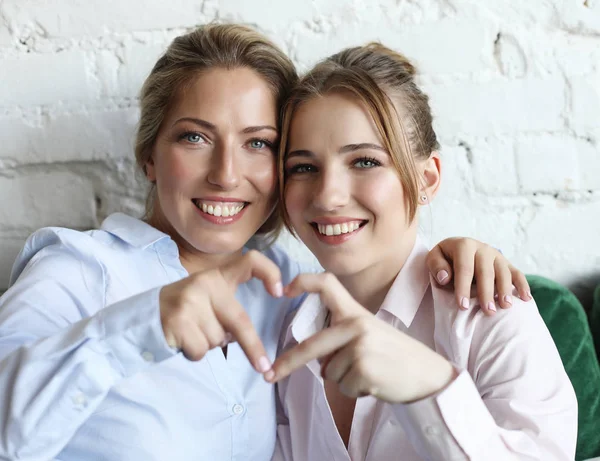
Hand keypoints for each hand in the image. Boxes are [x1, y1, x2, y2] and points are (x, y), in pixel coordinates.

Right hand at [159, 250, 281, 373]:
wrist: (142, 316)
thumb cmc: (183, 309)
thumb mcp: (205, 296)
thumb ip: (226, 305)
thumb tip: (243, 337)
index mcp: (217, 276)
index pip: (250, 261)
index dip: (270, 272)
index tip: (281, 292)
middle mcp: (205, 283)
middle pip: (239, 321)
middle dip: (253, 348)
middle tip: (264, 367)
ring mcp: (190, 302)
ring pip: (219, 339)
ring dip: (209, 344)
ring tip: (191, 331)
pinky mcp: (178, 321)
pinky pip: (201, 350)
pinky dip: (194, 352)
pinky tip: (182, 339)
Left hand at [267, 273, 455, 402]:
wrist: (428, 375)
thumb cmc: (395, 356)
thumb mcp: (370, 335)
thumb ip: (342, 339)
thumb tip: (317, 362)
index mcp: (356, 312)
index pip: (327, 285)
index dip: (303, 282)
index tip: (283, 289)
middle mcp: (356, 324)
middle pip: (312, 345)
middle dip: (288, 363)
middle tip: (270, 375)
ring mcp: (360, 345)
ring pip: (329, 372)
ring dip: (344, 380)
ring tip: (370, 373)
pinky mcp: (364, 368)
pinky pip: (343, 386)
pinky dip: (354, 390)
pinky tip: (374, 383)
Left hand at [426, 237, 531, 315]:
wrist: (459, 249)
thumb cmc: (445, 259)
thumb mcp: (435, 258)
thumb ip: (437, 266)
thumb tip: (445, 277)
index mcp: (464, 245)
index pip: (464, 268)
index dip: (463, 287)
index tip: (463, 306)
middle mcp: (482, 248)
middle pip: (486, 271)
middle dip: (487, 292)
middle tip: (488, 312)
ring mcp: (496, 255)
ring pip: (503, 272)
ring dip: (505, 290)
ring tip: (506, 307)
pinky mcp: (506, 263)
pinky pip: (517, 273)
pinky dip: (522, 285)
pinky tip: (526, 299)